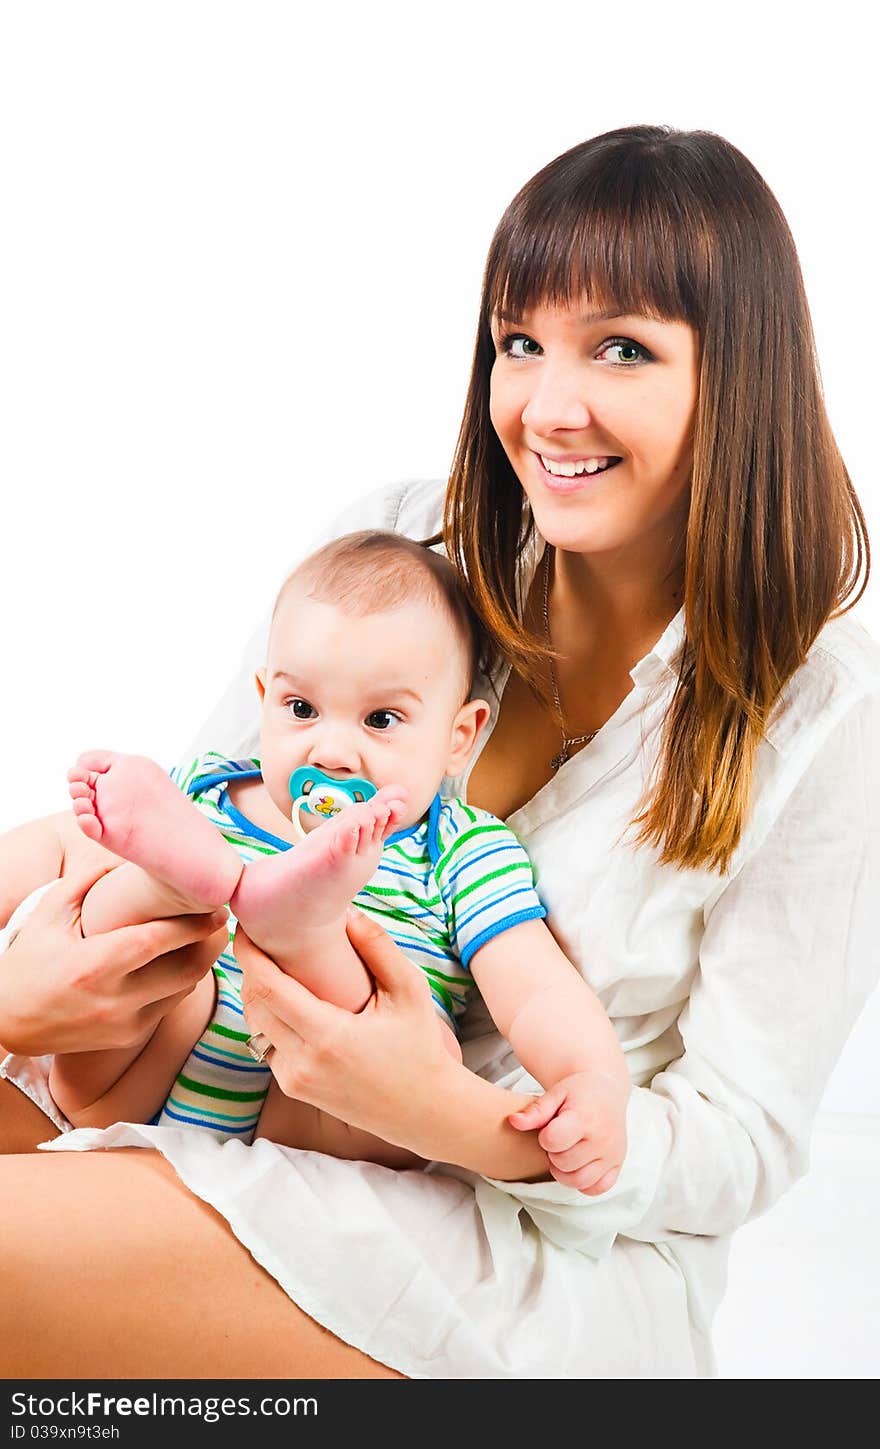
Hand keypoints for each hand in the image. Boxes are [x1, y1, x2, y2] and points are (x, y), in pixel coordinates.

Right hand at [0, 859, 227, 1055]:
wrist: (9, 1022)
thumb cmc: (28, 962)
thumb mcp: (49, 915)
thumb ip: (86, 882)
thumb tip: (123, 858)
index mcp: (93, 966)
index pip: (157, 943)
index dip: (192, 925)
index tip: (216, 908)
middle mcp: (114, 1000)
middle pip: (184, 971)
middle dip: (209, 944)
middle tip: (219, 921)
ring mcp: (124, 1023)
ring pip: (183, 990)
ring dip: (198, 963)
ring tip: (205, 938)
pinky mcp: (128, 1037)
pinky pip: (168, 1006)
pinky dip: (179, 984)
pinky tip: (178, 962)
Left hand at [237, 905, 457, 1156]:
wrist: (425, 1110)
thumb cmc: (420, 1047)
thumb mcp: (410, 991)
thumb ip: (379, 947)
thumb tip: (347, 912)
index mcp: (327, 1037)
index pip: (267, 988)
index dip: (249, 953)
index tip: (247, 925)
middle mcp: (302, 1063)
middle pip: (252, 1004)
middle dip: (250, 967)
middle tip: (260, 936)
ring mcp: (294, 1080)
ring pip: (254, 1026)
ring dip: (257, 993)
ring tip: (273, 963)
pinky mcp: (295, 1089)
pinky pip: (266, 1045)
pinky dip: (269, 1018)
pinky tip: (286, 999)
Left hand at [507, 1068, 629, 1195]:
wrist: (607, 1089)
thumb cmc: (578, 1091)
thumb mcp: (556, 1093)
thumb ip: (535, 1111)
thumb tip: (513, 1122)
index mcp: (584, 1118)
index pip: (553, 1141)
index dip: (545, 1137)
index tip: (550, 1127)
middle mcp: (602, 1139)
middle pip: (563, 1163)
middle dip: (554, 1153)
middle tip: (558, 1139)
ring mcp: (612, 1154)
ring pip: (579, 1181)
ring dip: (565, 1172)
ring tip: (565, 1152)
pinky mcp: (618, 1164)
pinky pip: (597, 1188)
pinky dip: (584, 1182)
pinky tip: (579, 1165)